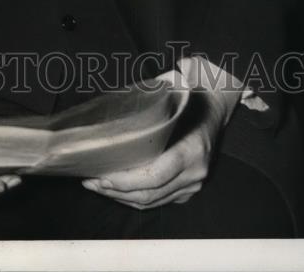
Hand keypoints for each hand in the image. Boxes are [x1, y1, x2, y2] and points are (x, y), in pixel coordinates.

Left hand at [82, 60, 239, 209]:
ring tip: (97, 186)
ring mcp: (192, 185)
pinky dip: (135, 198)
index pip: (153, 176)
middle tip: (90, 182)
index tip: (100, 175)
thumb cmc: (189, 100)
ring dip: (121, 197)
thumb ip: (148, 111)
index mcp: (190, 151)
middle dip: (116, 191)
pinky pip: (158, 201)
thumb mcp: (172, 100)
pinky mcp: (188, 191)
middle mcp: (194, 173)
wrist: (213, 110)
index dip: (124, 181)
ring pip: (152, 201)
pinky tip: (116, 190)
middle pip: (149, 193)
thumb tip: (113, 114)